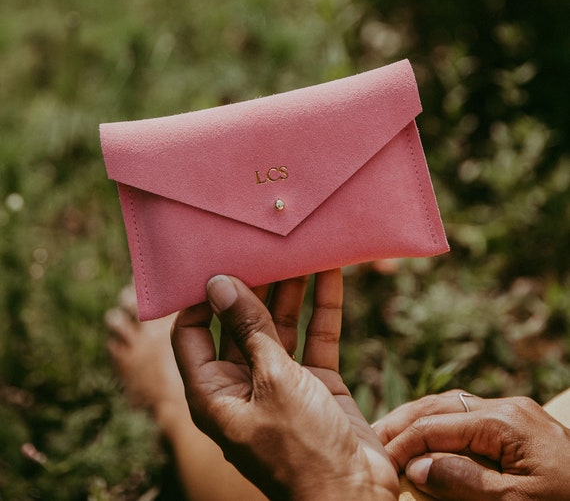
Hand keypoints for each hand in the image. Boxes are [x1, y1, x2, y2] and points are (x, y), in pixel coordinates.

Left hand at [171, 270, 397, 500]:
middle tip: (262, 245)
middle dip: (253, 286)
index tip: (214, 260)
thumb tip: (220, 284)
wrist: (355, 497)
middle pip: (241, 323)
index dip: (198, 298)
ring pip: (280, 325)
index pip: (191, 333)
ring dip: (290, 290)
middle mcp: (243, 383)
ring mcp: (281, 382)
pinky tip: (330, 272)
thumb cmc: (301, 449)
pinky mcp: (316, 381)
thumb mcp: (271, 380)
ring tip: (297, 250)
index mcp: (214, 391)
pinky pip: (316, 335)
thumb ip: (249, 329)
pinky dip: (323, 306)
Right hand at [373, 389, 569, 500]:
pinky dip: (441, 427)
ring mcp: (512, 414)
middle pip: (440, 405)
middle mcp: (506, 407)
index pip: (437, 424)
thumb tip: (418, 465)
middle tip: (373, 437)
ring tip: (391, 435)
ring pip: (451, 407)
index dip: (404, 441)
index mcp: (504, 420)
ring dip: (419, 420)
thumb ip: (464, 481)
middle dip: (404, 420)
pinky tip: (428, 438)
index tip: (379, 461)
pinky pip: (467, 419)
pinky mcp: (517, 426)